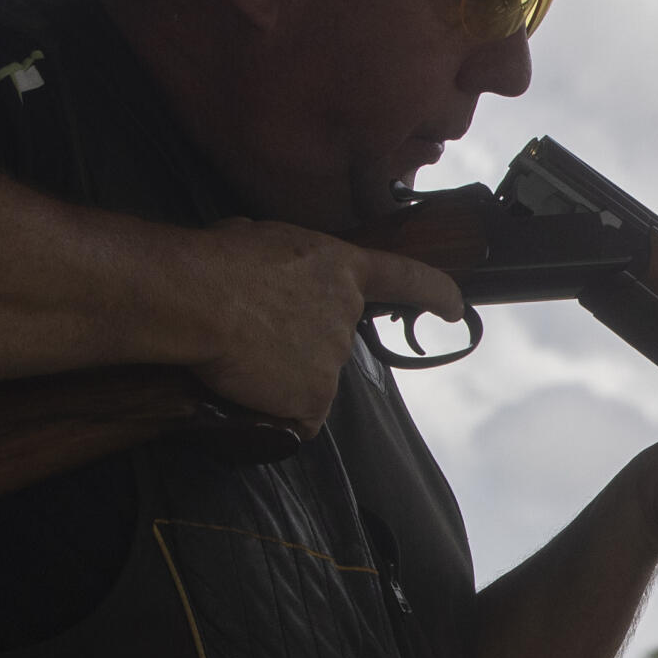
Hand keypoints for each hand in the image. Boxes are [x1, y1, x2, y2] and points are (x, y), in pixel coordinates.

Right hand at [189, 216, 464, 432]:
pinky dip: (275, 411)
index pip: (406, 279)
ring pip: (307, 379)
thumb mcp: (259, 241)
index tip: (457, 307)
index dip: (434, 293)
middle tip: (251, 335)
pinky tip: (248, 390)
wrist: (200, 297)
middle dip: (295, 343)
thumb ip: (282, 263)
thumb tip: (262, 273)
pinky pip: (296, 416)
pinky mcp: (316, 397)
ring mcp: (335, 358)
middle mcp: (348, 313)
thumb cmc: (217, 261)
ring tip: (239, 356)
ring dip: (278, 375)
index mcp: (339, 267)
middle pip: (329, 341)